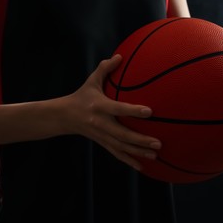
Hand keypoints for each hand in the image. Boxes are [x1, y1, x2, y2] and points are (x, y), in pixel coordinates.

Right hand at [63, 55, 159, 169]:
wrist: (63, 117)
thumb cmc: (82, 96)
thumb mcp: (91, 81)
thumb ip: (105, 68)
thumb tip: (120, 55)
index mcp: (99, 107)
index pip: (118, 109)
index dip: (133, 111)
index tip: (150, 111)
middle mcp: (101, 123)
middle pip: (122, 134)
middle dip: (141, 140)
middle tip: (158, 143)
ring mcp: (101, 136)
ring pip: (121, 147)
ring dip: (138, 152)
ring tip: (155, 155)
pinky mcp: (102, 143)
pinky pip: (116, 153)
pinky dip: (129, 160)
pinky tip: (142, 166)